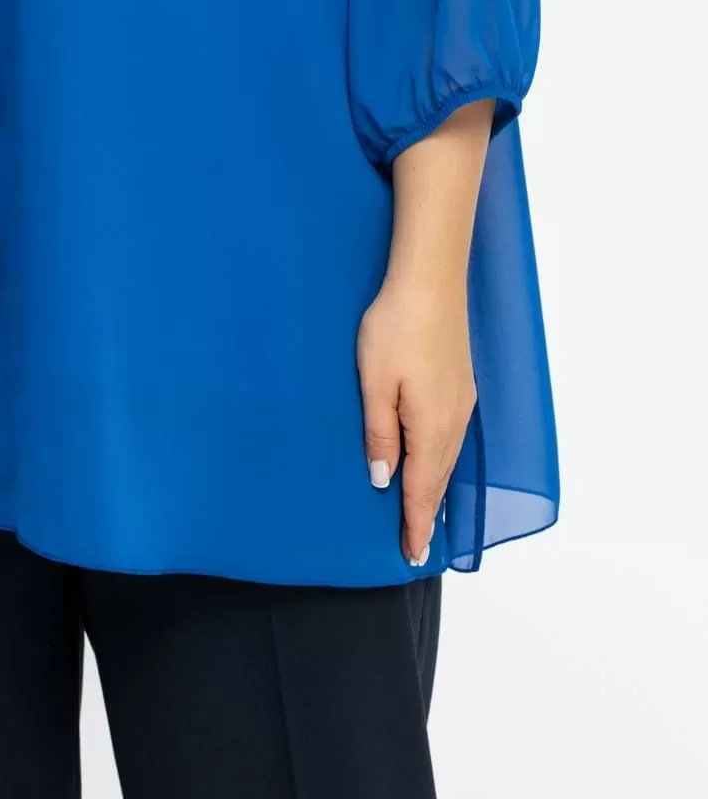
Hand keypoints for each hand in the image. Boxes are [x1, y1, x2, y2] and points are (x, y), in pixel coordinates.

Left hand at [356, 272, 477, 564]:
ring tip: (426, 514)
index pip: (422, 489)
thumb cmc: (396, 329)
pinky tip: (434, 461)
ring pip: (448, 458)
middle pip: (439, 479)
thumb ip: (380, 434)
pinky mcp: (460, 384)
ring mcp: (461, 402)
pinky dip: (442, 462)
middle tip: (419, 547)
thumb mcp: (375, 383)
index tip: (412, 555)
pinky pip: (452, 438)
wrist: (431, 282)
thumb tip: (383, 481)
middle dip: (428, 514)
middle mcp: (453, 421)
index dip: (417, 524)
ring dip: (436, 489)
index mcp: (431, 428)